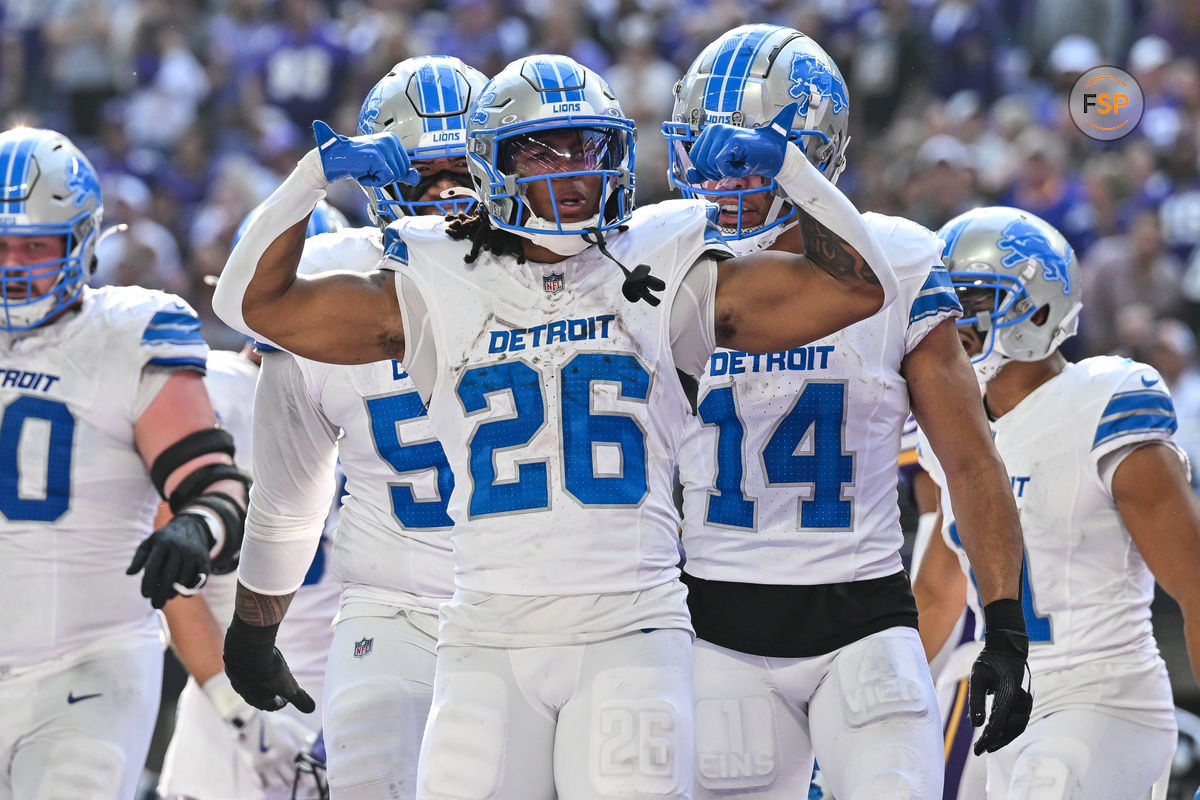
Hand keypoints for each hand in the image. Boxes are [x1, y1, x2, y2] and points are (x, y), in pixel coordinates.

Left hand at [126, 514, 212, 608]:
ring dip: (174, 592)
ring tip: (167, 596)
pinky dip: (191, 590)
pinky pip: (198, 581)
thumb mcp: (149, 543)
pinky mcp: (205, 559)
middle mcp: (179, 547)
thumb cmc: (165, 540)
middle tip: (156, 605)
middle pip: (168, 577)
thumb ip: (139, 558)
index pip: (152, 568)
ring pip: (183, 580)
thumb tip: (129, 573)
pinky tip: (183, 593)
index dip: (147, 584)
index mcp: (163, 542)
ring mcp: (193, 553)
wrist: (192, 526)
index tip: (145, 595)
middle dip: (160, 594)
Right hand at [223, 616, 315, 712]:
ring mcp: (238, 680)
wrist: (247, 653)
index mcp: (259, 701)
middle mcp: (246, 693)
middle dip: (272, 690)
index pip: (273, 705)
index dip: (283, 700)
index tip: (289, 695)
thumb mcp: (289, 687)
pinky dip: (253, 666)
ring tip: (271, 668)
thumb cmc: (268, 673)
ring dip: (262, 678)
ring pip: (252, 682)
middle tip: (281, 682)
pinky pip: (245, 668)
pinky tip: (259, 658)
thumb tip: (311, 709)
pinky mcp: (233, 666)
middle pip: (261, 695)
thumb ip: (299, 698)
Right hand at [231, 709, 315, 787]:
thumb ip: (304, 734)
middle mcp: (277, 760)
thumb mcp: (290, 724)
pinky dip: (267, 786)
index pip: (301, 768)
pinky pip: (260, 784)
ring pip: (277, 784)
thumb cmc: (271, 721)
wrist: (247, 720)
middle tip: (297, 780)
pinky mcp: (252, 768)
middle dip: (295, 780)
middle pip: (290, 778)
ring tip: (285, 784)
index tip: (310, 783)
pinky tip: (269, 784)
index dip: (307, 777)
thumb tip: (315, 742)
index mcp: (288, 749)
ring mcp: (264, 765)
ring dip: (283, 785)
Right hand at [312, 120, 418, 186]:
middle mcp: (390, 140)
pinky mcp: (376, 157)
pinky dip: (373, 182)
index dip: (390, 172)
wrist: (333, 159)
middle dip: (385, 177)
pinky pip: (385, 179)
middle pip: (401, 172)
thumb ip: (400, 171)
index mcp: (392, 140)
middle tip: (368, 168)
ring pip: (394, 177)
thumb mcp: (382, 166)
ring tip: (365, 169)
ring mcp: (383, 148)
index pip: (405, 166)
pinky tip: (363, 172)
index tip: (374, 165)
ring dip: (378, 179)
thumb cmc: (356, 162)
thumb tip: (416, 177)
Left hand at [686, 103, 796, 183]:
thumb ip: (704, 170)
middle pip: (700, 162)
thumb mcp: (721, 165)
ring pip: (710, 164)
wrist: (772, 154)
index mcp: (710, 132)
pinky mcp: (734, 141)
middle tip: (731, 166)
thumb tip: (690, 175)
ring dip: (725, 172)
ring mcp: (724, 133)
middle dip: (715, 172)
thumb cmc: (749, 157)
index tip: (721, 167)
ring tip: (737, 164)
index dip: (706, 169)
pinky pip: (721, 165)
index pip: (694, 156)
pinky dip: (732, 172)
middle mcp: (715, 129)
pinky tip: (741, 165)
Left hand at [969, 600, 1032, 754]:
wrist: (1009, 647)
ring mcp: (1027, 699)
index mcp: (1008, 694)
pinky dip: (1011, 729)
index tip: (977, 749)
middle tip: (982, 749)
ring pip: (1018, 726)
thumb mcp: (977, 677)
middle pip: (1011, 729)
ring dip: (1006, 738)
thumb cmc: (989, 660)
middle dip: (997, 742)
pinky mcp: (1027, 699)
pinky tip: (1000, 733)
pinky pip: (1021, 719)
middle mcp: (1021, 699)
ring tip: (990, 744)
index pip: (997, 724)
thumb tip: (976, 724)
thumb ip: (976, 701)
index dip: (987, 739)